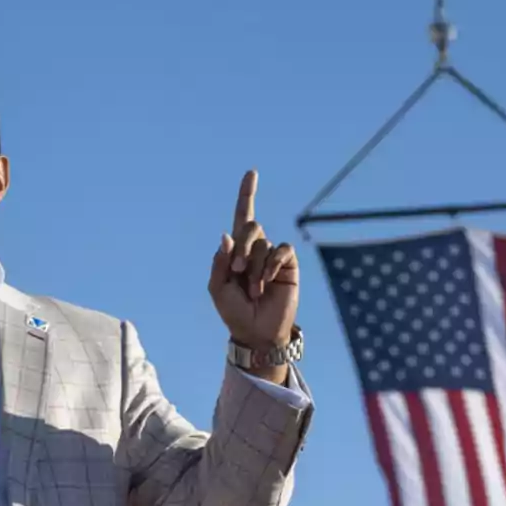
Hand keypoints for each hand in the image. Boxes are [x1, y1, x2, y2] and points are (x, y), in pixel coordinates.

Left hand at [208, 170, 298, 381]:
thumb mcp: (218, 289)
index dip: (247, 195)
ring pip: (263, 243)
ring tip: (253, 290)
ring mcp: (273, 257)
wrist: (256, 332)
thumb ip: (220, 262)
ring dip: (254, 268)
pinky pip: (281, 251)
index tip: (251, 173)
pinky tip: (267, 282)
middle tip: (237, 270)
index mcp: (237, 251)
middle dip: (242, 246)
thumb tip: (227, 236)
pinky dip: (271, 264)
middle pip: (250, 226)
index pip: (242, 218)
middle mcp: (256, 249)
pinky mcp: (288, 265)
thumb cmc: (234, 312)